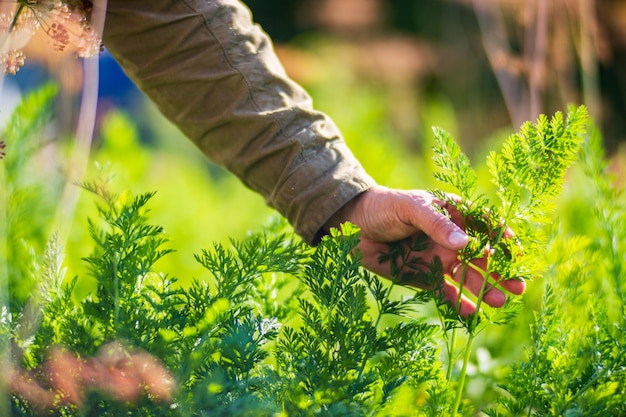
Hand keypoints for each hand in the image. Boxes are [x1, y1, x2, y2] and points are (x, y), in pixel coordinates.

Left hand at [325, 185, 525, 316]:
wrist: (350, 227)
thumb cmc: (382, 207)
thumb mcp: (411, 209)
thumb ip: (437, 224)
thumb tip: (466, 244)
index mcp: (451, 213)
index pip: (484, 225)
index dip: (502, 239)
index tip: (516, 253)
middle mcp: (449, 238)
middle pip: (481, 256)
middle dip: (500, 271)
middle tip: (518, 286)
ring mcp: (437, 258)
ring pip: (467, 276)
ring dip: (484, 289)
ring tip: (501, 301)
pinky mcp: (422, 277)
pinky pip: (444, 292)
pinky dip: (458, 303)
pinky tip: (472, 314)